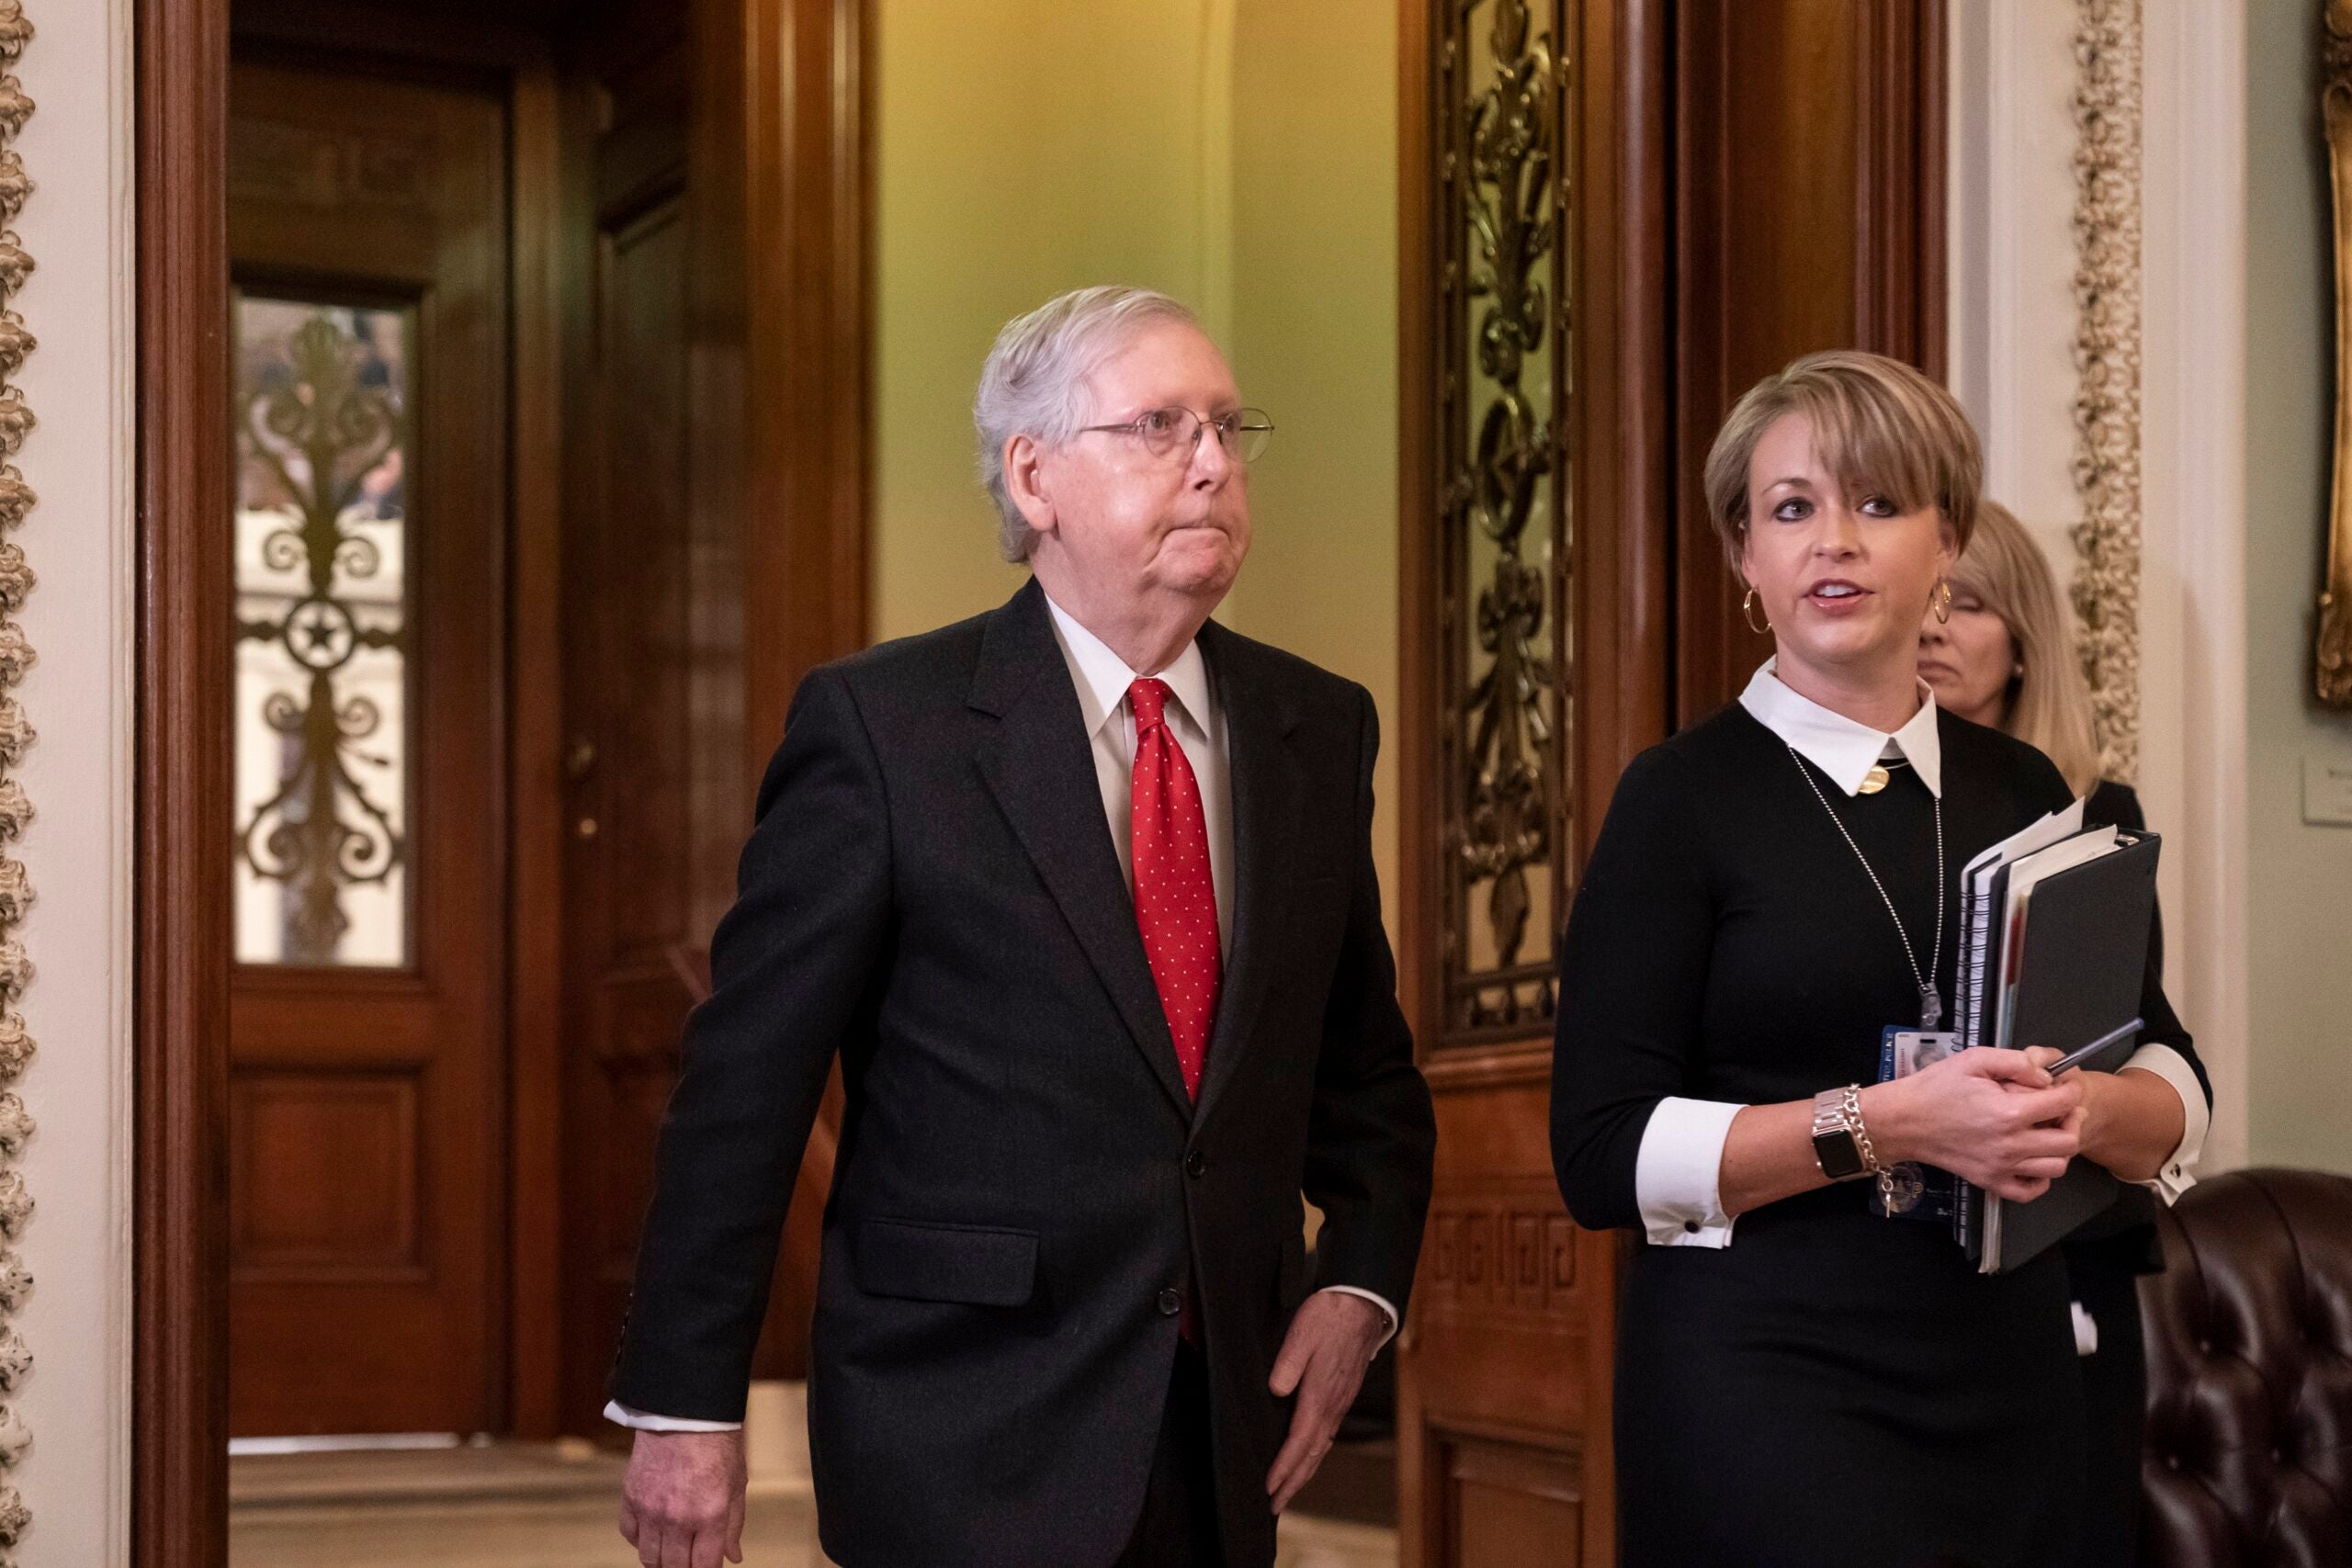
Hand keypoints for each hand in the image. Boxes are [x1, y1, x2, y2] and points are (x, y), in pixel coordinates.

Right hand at [619, 1428, 745, 1567]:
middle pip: (673, 1567)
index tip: (708, 1567)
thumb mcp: (737, 1483)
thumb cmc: (718, 1444)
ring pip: (648, 1557)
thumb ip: (733, 1525)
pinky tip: (654, 1530)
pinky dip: (641, 1538)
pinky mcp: (631, 1497)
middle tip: (690, 1559)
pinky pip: (630, 1534)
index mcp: (709, 1515)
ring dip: (661, 1559)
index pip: (704, 1567)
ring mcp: (650, 1509)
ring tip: (673, 1549)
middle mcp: (677, 1518)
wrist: (686, 1411)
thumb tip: (733, 1557)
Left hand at [1265, 1289, 1386, 1514]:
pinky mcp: (1342, 1396)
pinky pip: (1326, 1435)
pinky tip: (1308, 1457)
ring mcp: (1339, 1403)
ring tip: (1287, 1491)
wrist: (1362, 1304)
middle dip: (1292, 1483)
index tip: (1269, 1489)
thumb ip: (1288, 1364)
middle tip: (1273, 1507)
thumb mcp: (1301, 1333)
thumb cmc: (1329, 1316)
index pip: (1299, 1442)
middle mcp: (1332, 1406)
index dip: (1283, 1468)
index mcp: (1320, 1395)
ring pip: (1320, 1448)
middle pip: (1311, 1455)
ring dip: (1303, 1473)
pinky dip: (1314, 1454)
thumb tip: (1277, 1391)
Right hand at [1862, 1047, 2082, 1203]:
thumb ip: (2016, 1061)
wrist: (1903, 1120)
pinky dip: (2040, 1178)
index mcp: (2008, 1112)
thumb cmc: (1935, 1087)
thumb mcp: (1974, 1059)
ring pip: (2057, 1167)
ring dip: (2059, 1148)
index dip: (2071, 1088)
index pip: (2064, 1102)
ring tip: (2046, 1132)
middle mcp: (2010, 1144)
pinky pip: (2031, 1190)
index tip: (2065, 1083)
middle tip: (2059, 1108)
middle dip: (2072, 1120)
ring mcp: (2001, 1167)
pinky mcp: (1990, 1181)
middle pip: (2069, 1141)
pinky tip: (2031, 1159)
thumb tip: (2046, 1075)